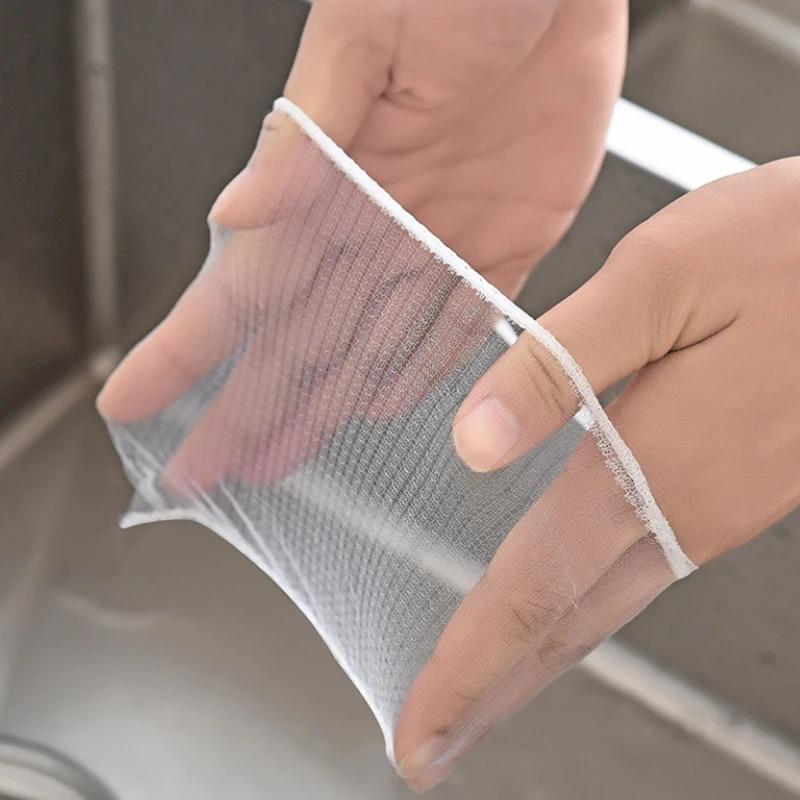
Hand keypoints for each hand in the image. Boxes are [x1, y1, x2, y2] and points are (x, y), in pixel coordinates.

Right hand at [97, 0, 626, 478]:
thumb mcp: (363, 39)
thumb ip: (307, 137)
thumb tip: (242, 216)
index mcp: (328, 175)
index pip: (242, 283)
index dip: (187, 348)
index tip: (139, 400)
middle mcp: (375, 217)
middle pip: (297, 334)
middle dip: (249, 402)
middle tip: (209, 463)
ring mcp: (440, 234)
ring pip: (370, 342)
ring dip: (326, 402)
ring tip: (285, 454)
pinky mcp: (509, 236)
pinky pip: (460, 318)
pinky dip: (425, 365)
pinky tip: (387, 402)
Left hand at [394, 159, 799, 790]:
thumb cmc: (790, 248)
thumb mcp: (657, 277)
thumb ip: (559, 362)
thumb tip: (474, 440)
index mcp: (654, 463)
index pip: (534, 590)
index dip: (468, 665)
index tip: (418, 729)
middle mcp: (689, 506)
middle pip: (568, 624)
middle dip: (490, 687)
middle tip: (434, 741)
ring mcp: (721, 502)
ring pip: (605, 604)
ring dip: (533, 655)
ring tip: (478, 690)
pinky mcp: (739, 482)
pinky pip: (643, 568)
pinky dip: (584, 605)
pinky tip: (563, 604)